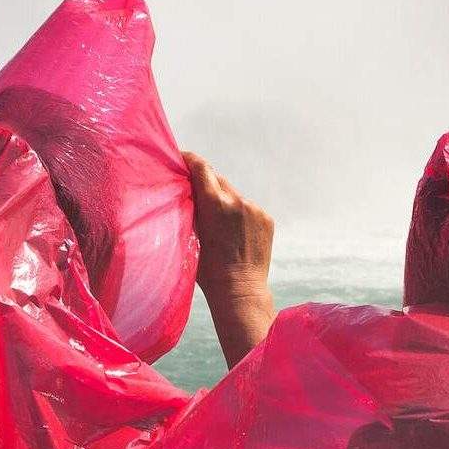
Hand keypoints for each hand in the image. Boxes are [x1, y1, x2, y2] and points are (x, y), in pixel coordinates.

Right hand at [184, 154, 276, 367]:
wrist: (240, 291)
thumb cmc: (207, 270)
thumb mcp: (190, 234)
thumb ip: (191, 208)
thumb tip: (185, 189)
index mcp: (215, 203)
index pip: (201, 167)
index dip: (189, 159)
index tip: (181, 158)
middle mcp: (238, 200)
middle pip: (217, 179)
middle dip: (205, 182)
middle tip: (192, 190)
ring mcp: (255, 209)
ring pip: (233, 194)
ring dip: (223, 200)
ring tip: (215, 221)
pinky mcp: (266, 218)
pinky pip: (247, 207)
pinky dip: (238, 213)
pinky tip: (232, 231)